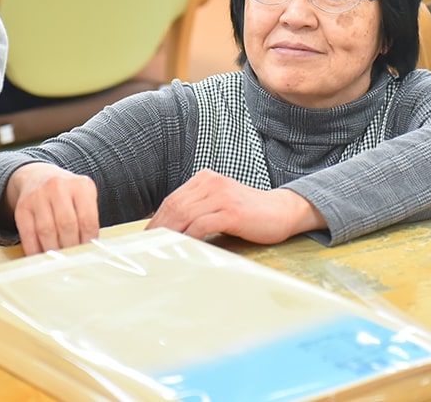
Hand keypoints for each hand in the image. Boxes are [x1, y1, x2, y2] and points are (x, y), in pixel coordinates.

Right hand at [5, 162, 99, 254]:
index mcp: (81, 185)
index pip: (87, 220)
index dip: (88, 241)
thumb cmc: (67, 194)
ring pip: (47, 231)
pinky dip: (34, 249)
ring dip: (53, 250)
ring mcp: (38, 195)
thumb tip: (89, 249)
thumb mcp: (83, 197)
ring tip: (58, 260)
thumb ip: (88, 219)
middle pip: (67, 225)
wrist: (38, 176)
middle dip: (70, 247)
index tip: (87, 254)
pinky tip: (40, 256)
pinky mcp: (23, 206)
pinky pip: (28, 233)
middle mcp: (59, 186)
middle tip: (73, 260)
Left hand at [146, 169, 324, 244]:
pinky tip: (184, 248)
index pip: (172, 200)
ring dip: (170, 234)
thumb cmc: (250, 213)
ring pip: (185, 215)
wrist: (283, 211)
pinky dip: (189, 237)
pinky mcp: (231, 211)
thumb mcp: (220, 204)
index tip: (148, 237)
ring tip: (162, 250)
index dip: (157, 220)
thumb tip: (172, 229)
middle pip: (175, 207)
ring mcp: (221, 196)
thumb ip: (199, 210)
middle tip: (149, 248)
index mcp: (205, 179)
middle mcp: (211, 183)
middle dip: (159, 229)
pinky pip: (202, 225)